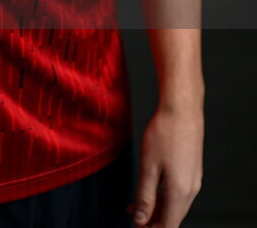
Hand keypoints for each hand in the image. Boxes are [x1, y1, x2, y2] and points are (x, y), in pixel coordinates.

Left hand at [127, 105, 203, 226]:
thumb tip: (140, 220)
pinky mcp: (192, 170)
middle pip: (173, 217)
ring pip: (175, 205)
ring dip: (157, 208)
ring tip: (135, 205)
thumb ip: (145, 195)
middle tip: (132, 217)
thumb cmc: (164, 133)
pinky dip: (163, 196)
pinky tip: (150, 189)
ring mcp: (194, 180)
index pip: (168, 225)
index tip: (135, 226)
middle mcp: (191, 190)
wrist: (183, 109)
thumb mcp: (149, 166)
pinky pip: (179, 192)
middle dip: (152, 221)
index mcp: (180, 192)